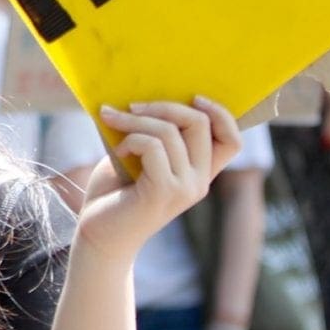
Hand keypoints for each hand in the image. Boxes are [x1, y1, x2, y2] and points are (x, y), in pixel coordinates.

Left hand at [75, 97, 240, 263]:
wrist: (98, 233)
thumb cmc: (114, 193)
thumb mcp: (138, 157)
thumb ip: (154, 136)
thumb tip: (147, 97)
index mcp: (199, 173)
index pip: (232, 140)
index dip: (220, 113)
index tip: (194, 96)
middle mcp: (199, 182)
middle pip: (200, 124)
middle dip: (163, 105)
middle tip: (130, 106)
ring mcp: (185, 188)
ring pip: (169, 131)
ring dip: (134, 120)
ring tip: (112, 123)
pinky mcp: (164, 191)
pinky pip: (153, 146)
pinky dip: (131, 139)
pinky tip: (118, 151)